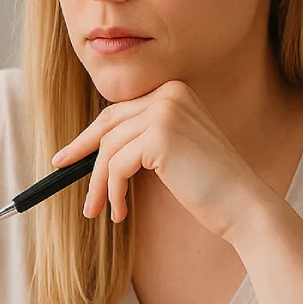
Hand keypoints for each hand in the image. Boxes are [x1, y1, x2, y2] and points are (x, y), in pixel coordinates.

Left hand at [52, 80, 267, 241]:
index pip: (119, 112)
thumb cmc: (209, 185)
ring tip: (100, 211)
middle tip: (59, 171)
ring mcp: (165, 112)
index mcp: (175, 91)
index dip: (90, 136)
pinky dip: (113, 191)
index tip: (68, 155)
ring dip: (99, 184)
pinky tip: (120, 212)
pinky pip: (117, 165)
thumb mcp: (174, 151)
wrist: (243, 204)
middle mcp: (169, 94)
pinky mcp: (160, 135)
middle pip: (108, 124)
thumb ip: (143, 138)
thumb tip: (95, 146)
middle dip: (82, 153)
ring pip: (109, 148)